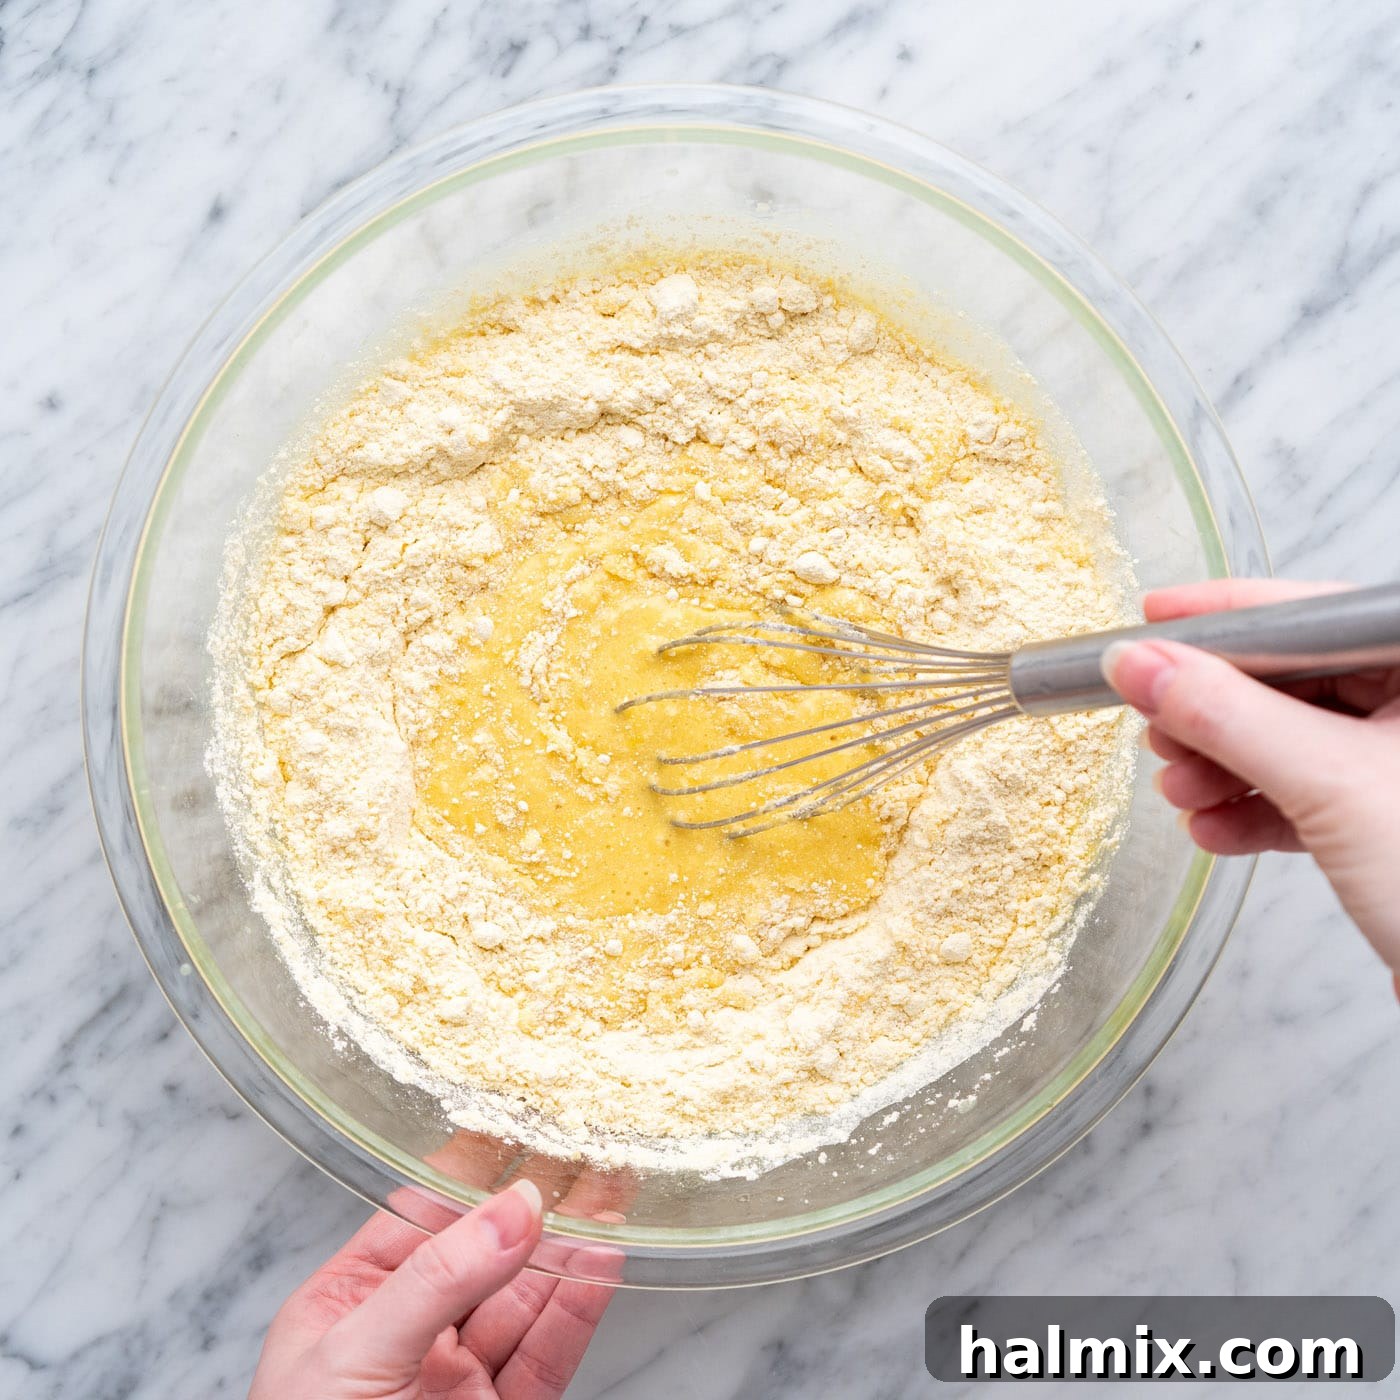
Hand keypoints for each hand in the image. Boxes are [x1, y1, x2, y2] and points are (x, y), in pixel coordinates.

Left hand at [248, 1180, 611, 1398]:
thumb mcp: (355, 1356)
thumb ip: (438, 1278)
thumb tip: (514, 1207)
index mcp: (347, 1304)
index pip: (419, 1217)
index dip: (471, 1173)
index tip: (520, 1126)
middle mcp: (407, 1335)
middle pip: (484, 1253)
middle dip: (537, 1207)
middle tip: (589, 1155)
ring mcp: (457, 1380)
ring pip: (525, 1300)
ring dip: (569, 1251)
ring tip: (613, 1199)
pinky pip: (546, 1356)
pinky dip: (578, 1310)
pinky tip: (603, 1267)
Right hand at [1102, 578, 1399, 983]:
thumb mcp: (1327, 783)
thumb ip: (1224, 714)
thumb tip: (1139, 662)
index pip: (1313, 614)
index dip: (1226, 617)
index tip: (1153, 619)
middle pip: (1293, 678)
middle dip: (1214, 709)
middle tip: (1155, 721)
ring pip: (1291, 738)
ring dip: (1222, 765)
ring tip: (1180, 790)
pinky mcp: (1388, 822)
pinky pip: (1304, 794)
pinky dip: (1252, 810)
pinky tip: (1214, 829)